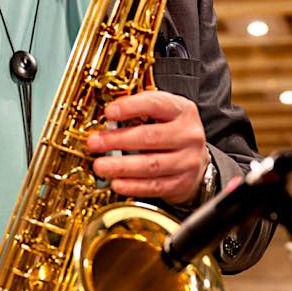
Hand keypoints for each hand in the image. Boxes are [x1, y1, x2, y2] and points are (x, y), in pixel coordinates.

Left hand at [87, 90, 208, 204]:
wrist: (196, 162)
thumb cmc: (171, 133)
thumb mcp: (162, 114)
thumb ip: (139, 112)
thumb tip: (107, 118)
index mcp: (182, 111)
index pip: (156, 104)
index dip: (131, 107)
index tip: (109, 112)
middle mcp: (188, 135)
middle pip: (150, 137)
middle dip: (117, 140)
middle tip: (94, 143)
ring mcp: (187, 161)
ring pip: (151, 165)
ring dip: (121, 166)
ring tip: (100, 166)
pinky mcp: (182, 183)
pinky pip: (154, 186)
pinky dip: (133, 186)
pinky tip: (116, 183)